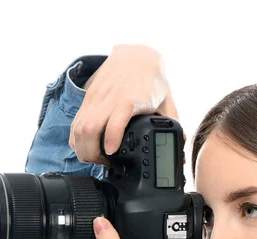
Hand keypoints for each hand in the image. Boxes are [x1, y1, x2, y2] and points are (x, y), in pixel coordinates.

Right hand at [69, 44, 179, 163]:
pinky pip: (75, 123)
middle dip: (92, 153)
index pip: (116, 120)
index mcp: (130, 100)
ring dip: (82, 149)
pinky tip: (84, 148)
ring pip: (79, 128)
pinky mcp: (87, 100)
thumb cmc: (151, 81)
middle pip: (90, 129)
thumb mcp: (167, 101)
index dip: (111, 139)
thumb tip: (181, 143)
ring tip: (94, 159)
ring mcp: (96, 100)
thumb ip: (172, 123)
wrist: (135, 56)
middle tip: (104, 164)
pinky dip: (76, 139)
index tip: (111, 154)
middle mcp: (109, 100)